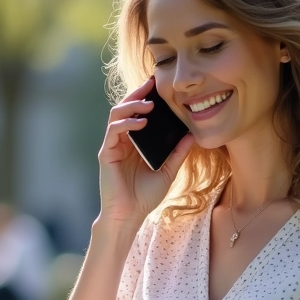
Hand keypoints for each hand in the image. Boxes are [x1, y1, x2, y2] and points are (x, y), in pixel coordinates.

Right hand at [97, 77, 194, 226]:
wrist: (129, 216)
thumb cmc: (145, 197)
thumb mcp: (168, 171)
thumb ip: (177, 153)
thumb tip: (192, 135)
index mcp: (134, 143)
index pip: (137, 113)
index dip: (146, 98)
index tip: (160, 86)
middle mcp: (121, 141)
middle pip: (125, 108)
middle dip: (138, 93)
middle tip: (153, 83)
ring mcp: (112, 146)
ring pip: (116, 115)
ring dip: (132, 105)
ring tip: (150, 103)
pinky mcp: (107, 154)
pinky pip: (113, 131)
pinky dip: (126, 123)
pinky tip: (141, 123)